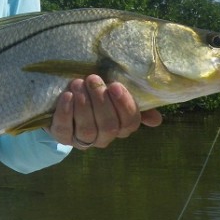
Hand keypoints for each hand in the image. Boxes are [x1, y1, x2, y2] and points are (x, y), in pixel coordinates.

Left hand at [48, 75, 162, 149]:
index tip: (115, 85)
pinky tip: (67, 96)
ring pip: (87, 129)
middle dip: (101, 101)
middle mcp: (103, 137)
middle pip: (108, 126)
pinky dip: (66, 112)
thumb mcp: (114, 94)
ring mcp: (82, 140)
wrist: (64, 98)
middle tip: (93, 79)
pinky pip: (64, 130)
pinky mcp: (62, 136)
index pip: (130, 122)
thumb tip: (156, 120)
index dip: (124, 105)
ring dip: (83, 105)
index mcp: (120, 127)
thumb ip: (135, 103)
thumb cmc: (95, 94)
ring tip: (77, 83)